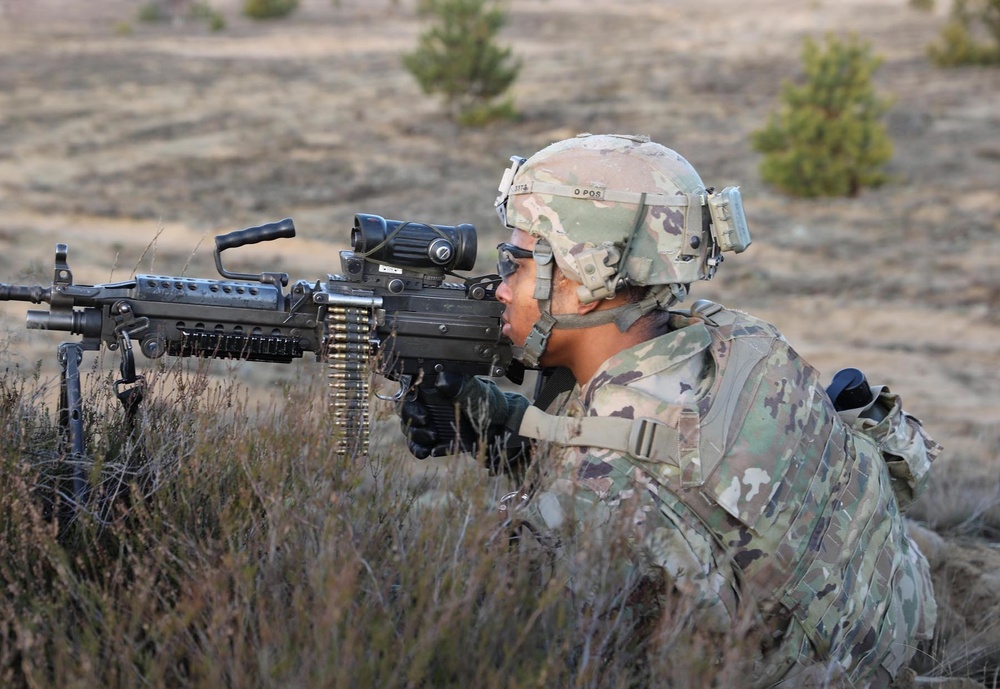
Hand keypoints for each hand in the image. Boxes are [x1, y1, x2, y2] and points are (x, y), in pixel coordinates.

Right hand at [397, 371, 531, 472]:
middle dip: (411, 416)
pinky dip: (418, 449)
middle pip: (405, 408)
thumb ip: (461, 387)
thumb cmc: (492, 406)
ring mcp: (431, 422)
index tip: (419, 405)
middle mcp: (430, 403)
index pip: (411, 387)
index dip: (409, 396)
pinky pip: (418, 445)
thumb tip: (443, 380)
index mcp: (437, 387)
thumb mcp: (478, 394)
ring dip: (414, 433)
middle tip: (425, 421)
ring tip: (431, 437)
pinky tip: (428, 451)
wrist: (504, 432)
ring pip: (409, 427)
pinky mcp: (435, 440)